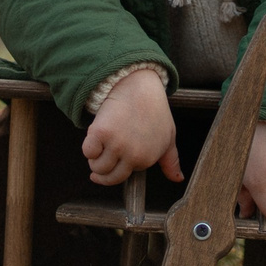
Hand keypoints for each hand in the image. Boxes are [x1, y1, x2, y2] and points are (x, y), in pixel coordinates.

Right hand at [81, 68, 179, 185]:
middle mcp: (132, 155)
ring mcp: (116, 144)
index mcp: (147, 159)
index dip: (121, 164)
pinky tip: (94, 138)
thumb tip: (178, 179)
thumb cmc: (154, 110)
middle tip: (97, 167)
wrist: (138, 87)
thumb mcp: (168, 137)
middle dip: (101, 174)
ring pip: (97, 166)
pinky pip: (88, 151)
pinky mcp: (100, 133)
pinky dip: (88, 147)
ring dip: (94, 160)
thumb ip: (171, 161)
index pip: (126, 175)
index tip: (120, 154)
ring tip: (99, 148)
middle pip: (109, 177)